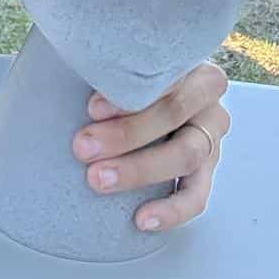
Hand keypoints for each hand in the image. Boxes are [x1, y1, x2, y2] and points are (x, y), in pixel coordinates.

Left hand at [70, 61, 230, 234]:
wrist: (143, 96)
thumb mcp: (120, 61)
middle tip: (82, 147)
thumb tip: (68, 58)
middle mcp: (206, 95)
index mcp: (188, 58)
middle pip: (173, 112)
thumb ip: (106, 61)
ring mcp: (209, 133)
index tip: (90, 108)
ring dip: (139, 169)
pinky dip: (172, 210)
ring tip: (97, 179)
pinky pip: (197, 195)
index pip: (166, 73)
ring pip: (186, 154)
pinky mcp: (206, 168)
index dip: (129, 93)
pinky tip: (141, 220)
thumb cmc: (123, 74)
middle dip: (126, 133)